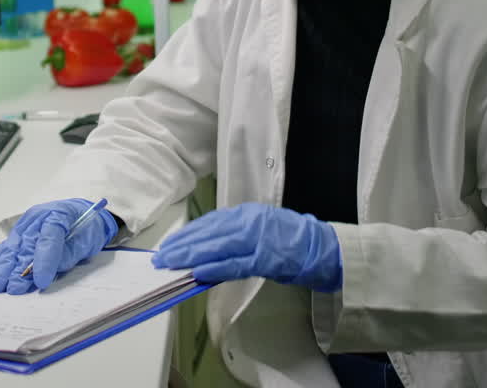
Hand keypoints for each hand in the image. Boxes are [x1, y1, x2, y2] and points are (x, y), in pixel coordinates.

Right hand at [0, 199, 117, 293]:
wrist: (82, 213)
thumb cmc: (86, 227)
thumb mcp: (86, 242)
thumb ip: (67, 256)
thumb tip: (47, 273)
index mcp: (59, 216)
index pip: (49, 239)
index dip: (44, 261)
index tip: (41, 281)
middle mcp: (38, 219)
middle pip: (25, 246)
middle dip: (17, 270)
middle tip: (13, 289)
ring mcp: (25, 226)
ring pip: (11, 249)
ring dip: (2, 269)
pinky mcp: (17, 234)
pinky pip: (3, 248)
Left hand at [151, 203, 342, 291]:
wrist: (325, 249)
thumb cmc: (292, 241)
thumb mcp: (260, 230)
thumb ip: (235, 237)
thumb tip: (206, 249)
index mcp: (247, 214)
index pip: (210, 223)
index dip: (189, 234)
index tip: (170, 244)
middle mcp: (249, 221)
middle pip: (209, 233)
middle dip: (183, 245)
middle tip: (161, 257)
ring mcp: (258, 238)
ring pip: (217, 246)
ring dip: (192, 256)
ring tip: (172, 264)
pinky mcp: (266, 257)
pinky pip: (235, 263)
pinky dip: (215, 267)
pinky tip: (198, 272)